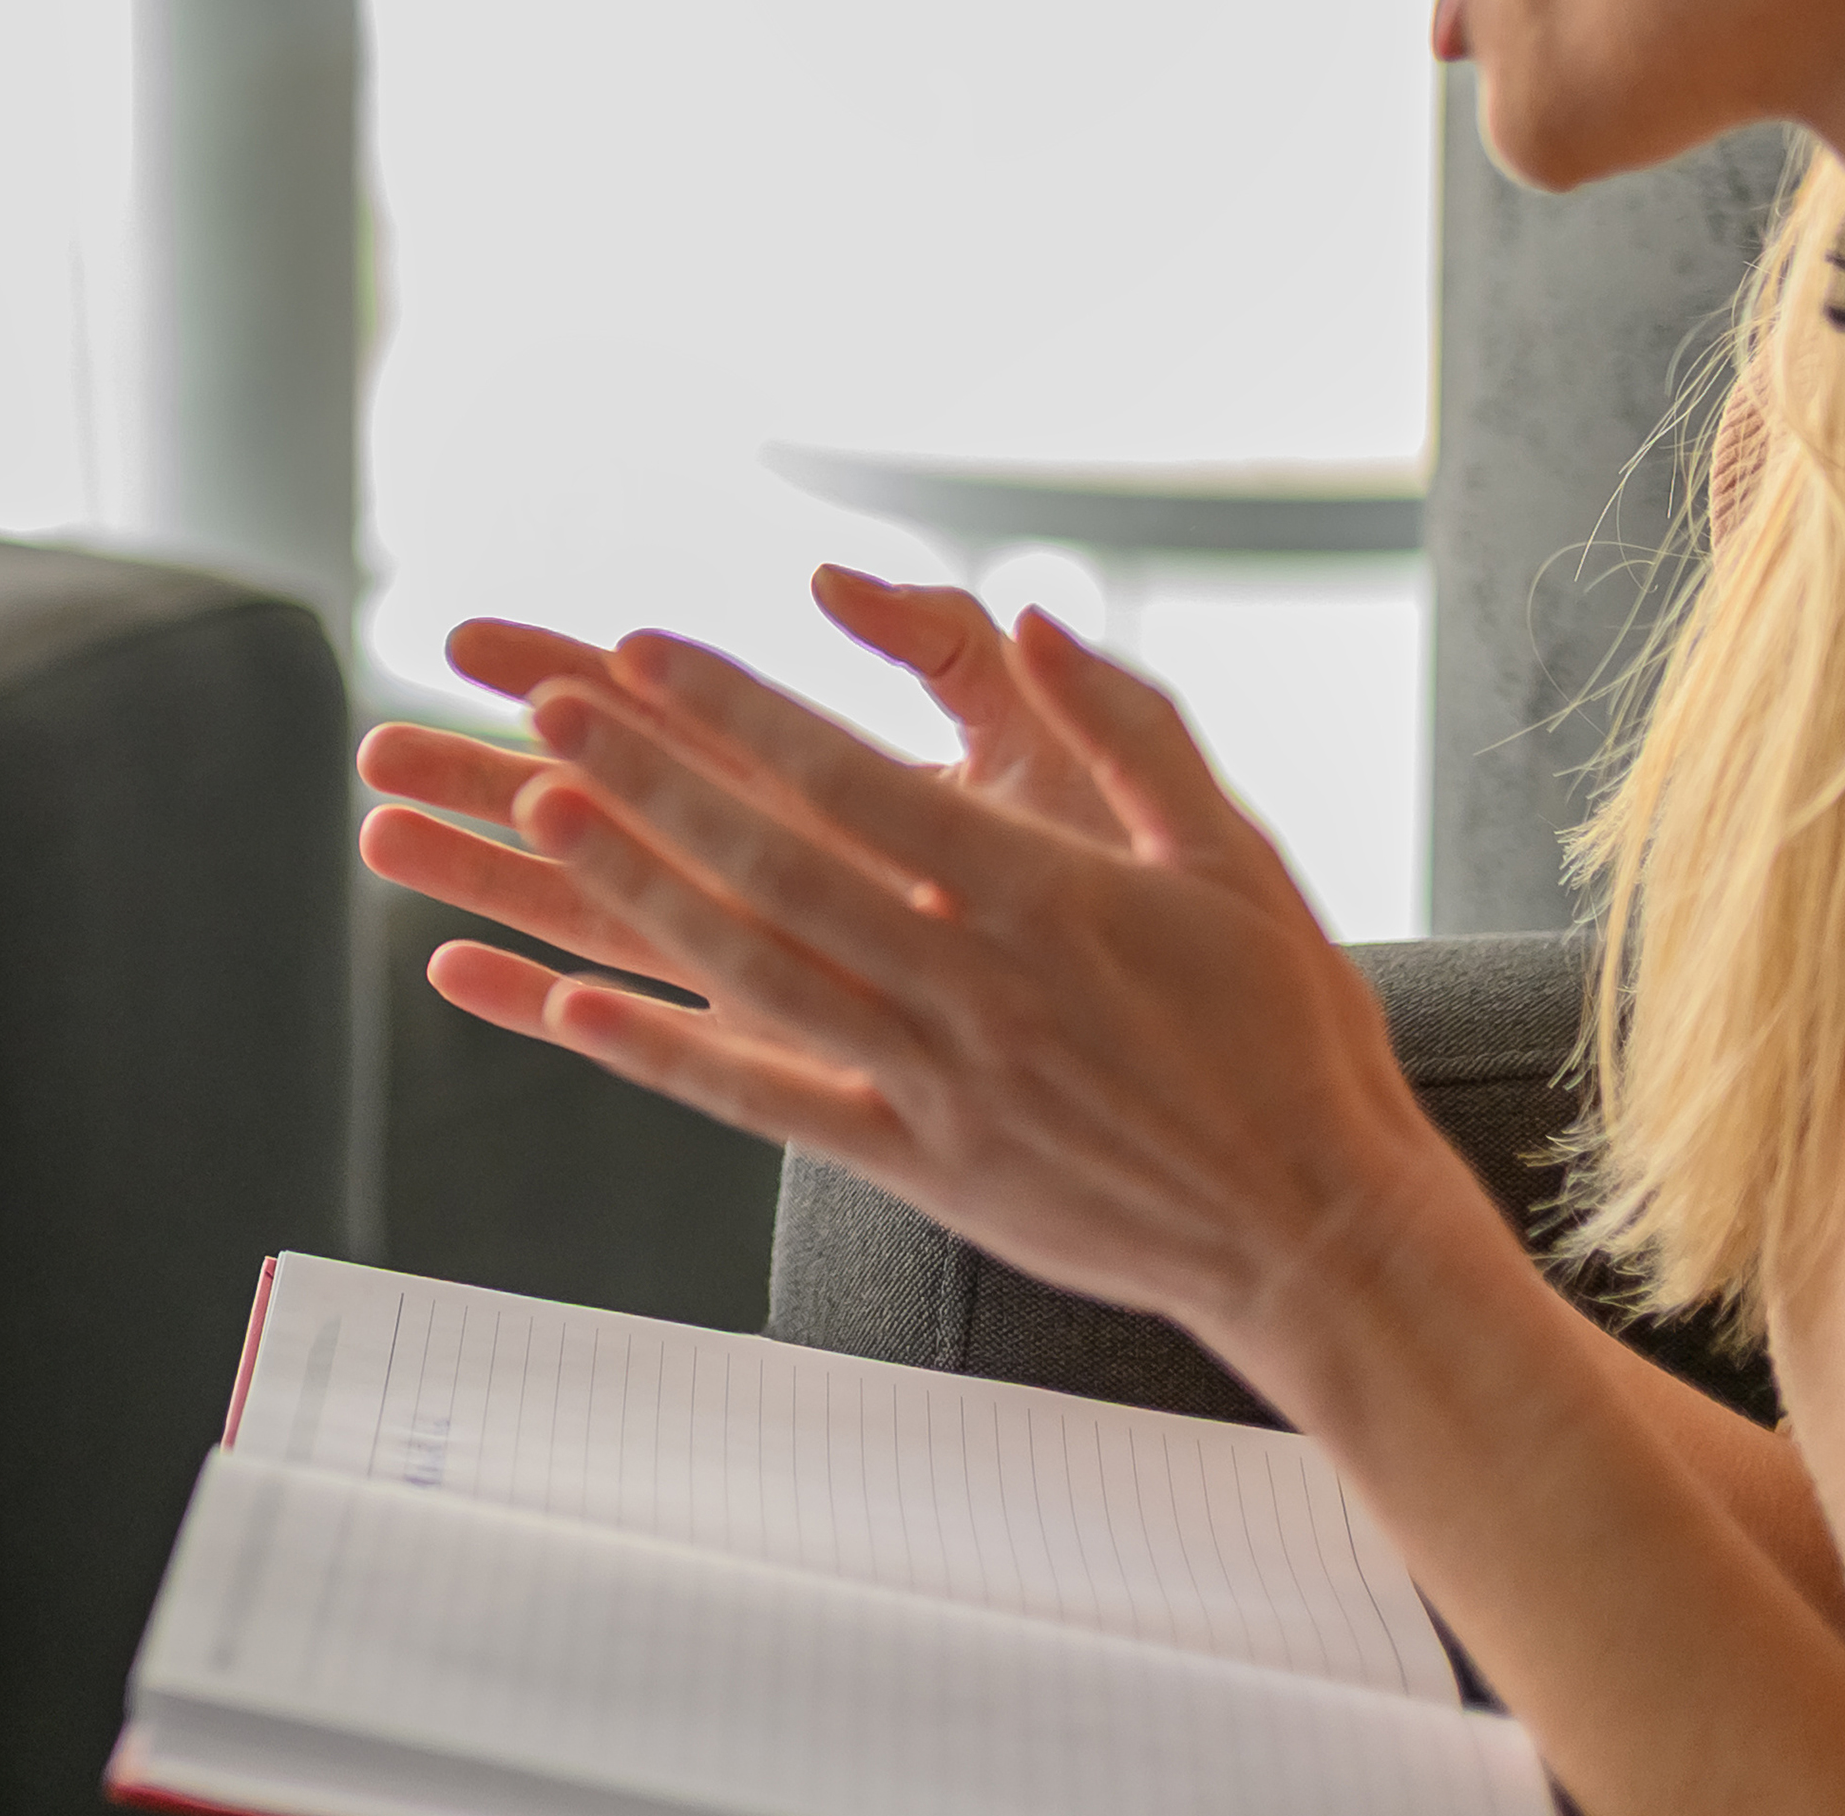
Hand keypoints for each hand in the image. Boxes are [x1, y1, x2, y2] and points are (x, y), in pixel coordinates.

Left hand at [352, 571, 1479, 1385]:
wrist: (1317, 1231)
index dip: (741, 713)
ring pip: (750, 974)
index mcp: (1044, 896)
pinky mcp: (921, 1164)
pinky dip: (663, 1057)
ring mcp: (937, 1081)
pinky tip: (566, 1010)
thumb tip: (1036, 613)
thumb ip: (1127, 725)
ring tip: (528, 819)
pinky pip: (769, 1103)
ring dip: (631, 894)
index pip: (856, 783)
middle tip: (540, 712)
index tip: (642, 651)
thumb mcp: (1229, 852)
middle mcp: (972, 986)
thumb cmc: (1281, 1029)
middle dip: (650, 782)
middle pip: (775, 867)